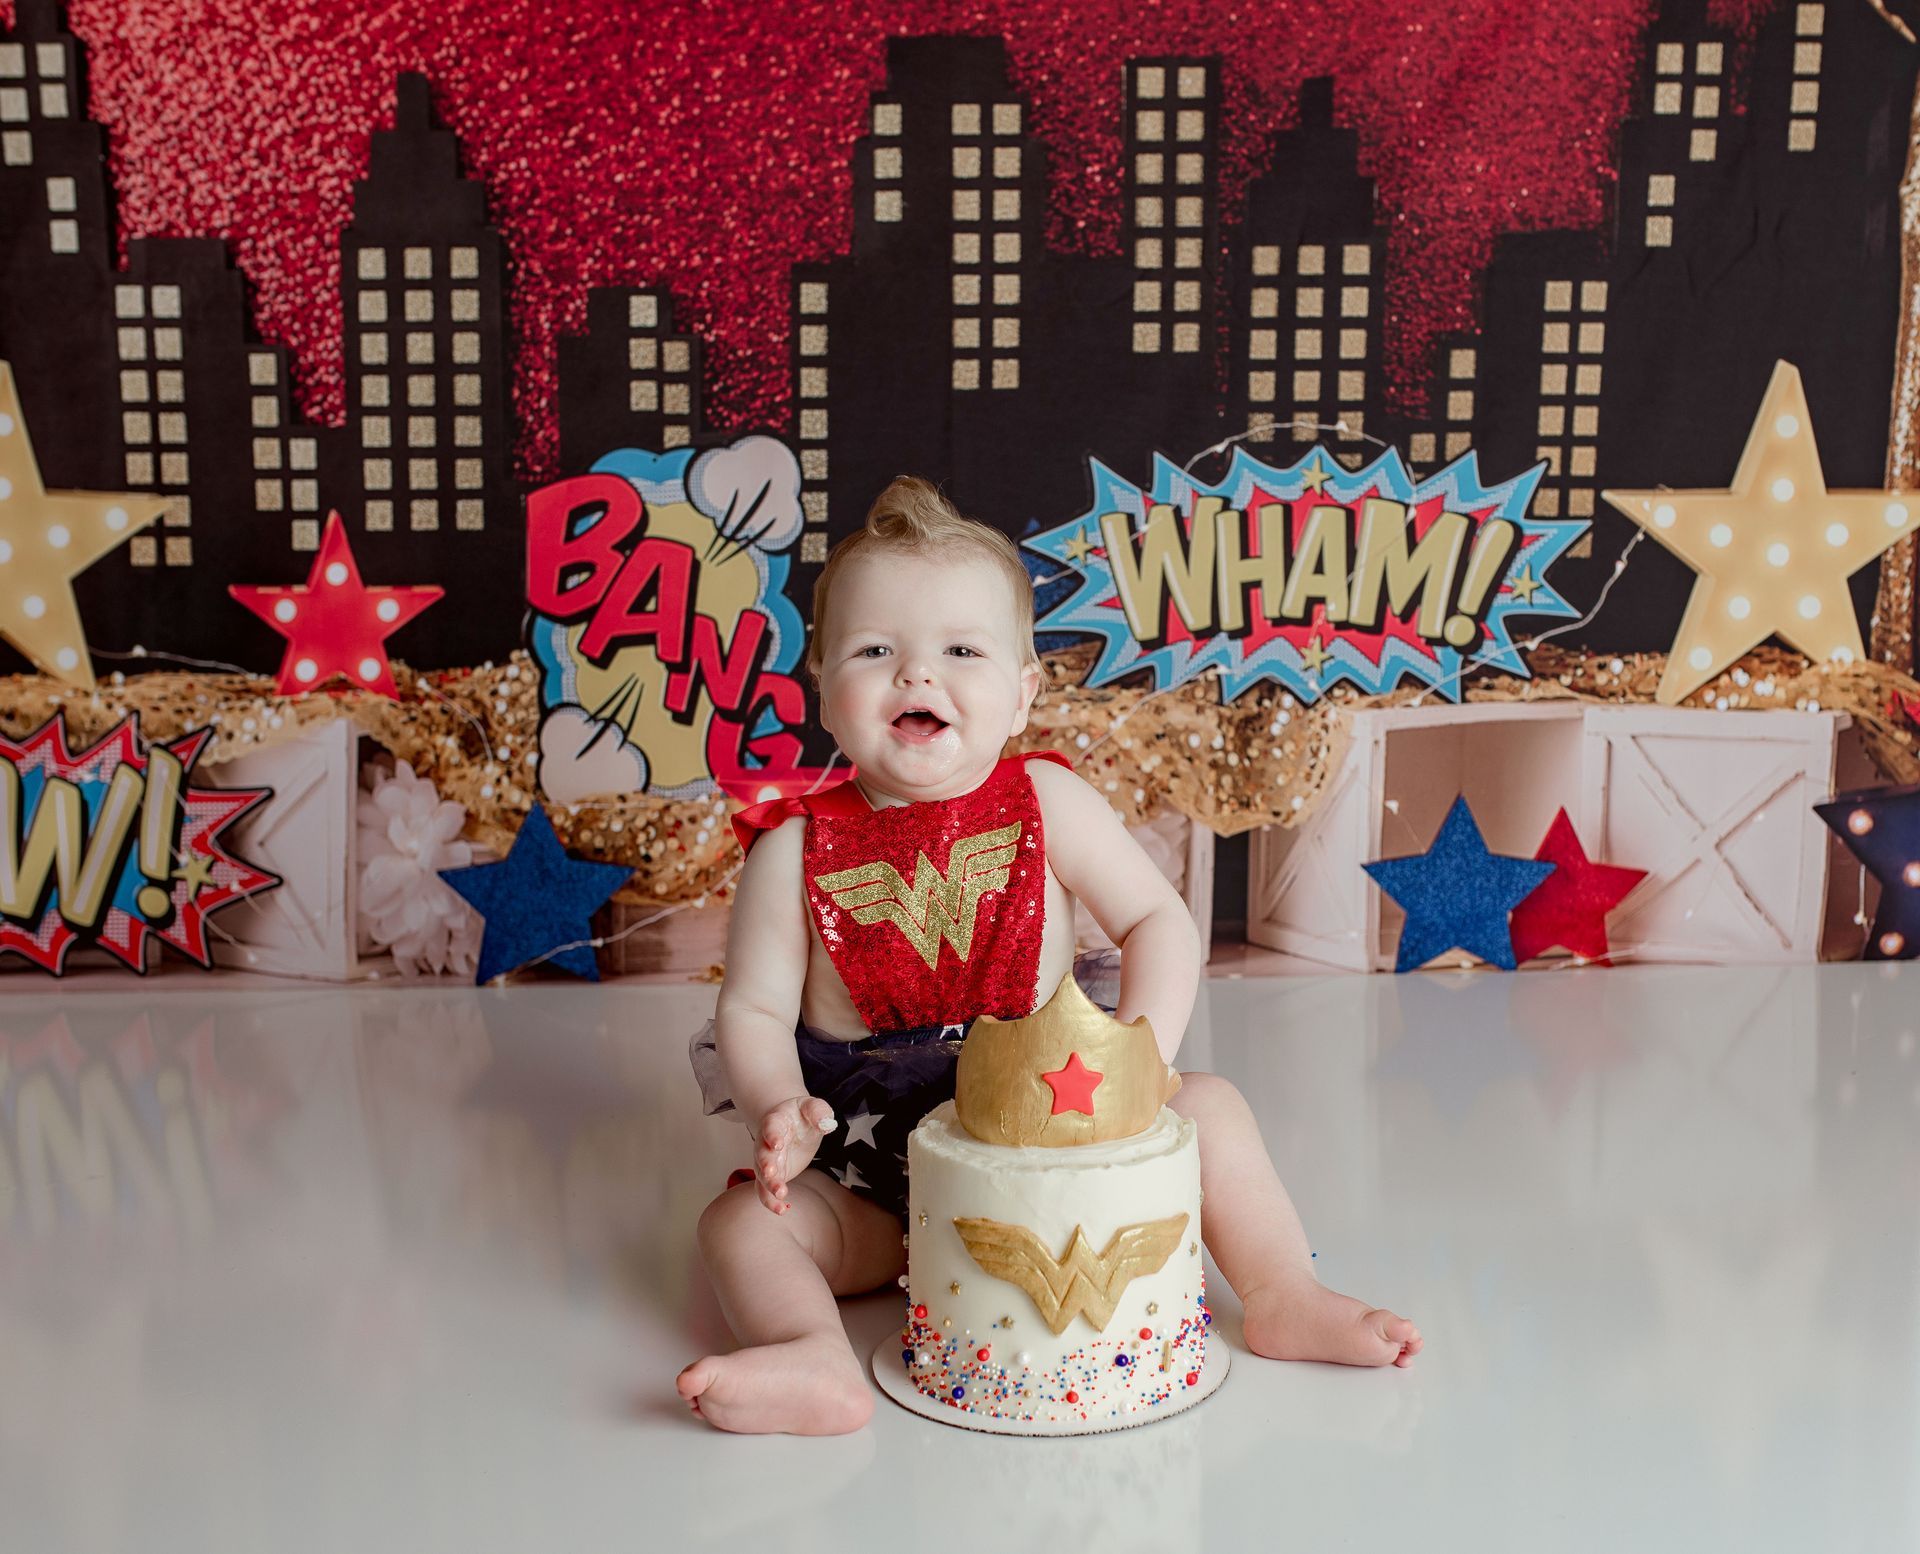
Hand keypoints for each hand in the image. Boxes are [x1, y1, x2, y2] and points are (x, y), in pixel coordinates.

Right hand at [753, 1096, 835, 1213]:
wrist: (790, 1124)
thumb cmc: (802, 1115)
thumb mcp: (812, 1106)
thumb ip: (819, 1112)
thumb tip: (826, 1123)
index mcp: (776, 1121)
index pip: (771, 1127)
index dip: (772, 1135)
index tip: (777, 1144)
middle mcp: (766, 1143)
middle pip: (762, 1154)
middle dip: (766, 1165)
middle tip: (771, 1173)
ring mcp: (768, 1160)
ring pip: (762, 1176)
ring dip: (769, 1186)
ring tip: (781, 1196)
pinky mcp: (773, 1175)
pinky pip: (766, 1191)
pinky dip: (771, 1202)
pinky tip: (783, 1210)